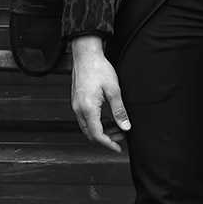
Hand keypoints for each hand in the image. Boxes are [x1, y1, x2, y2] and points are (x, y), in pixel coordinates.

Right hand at [70, 36, 130, 151]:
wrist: (86, 55)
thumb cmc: (99, 69)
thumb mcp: (114, 90)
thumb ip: (119, 111)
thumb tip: (125, 128)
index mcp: (88, 109)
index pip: (97, 135)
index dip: (108, 144)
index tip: (118, 148)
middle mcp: (79, 109)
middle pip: (90, 134)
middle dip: (106, 138)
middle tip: (122, 137)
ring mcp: (76, 105)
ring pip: (87, 127)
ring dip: (101, 130)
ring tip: (117, 127)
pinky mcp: (76, 101)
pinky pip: (85, 118)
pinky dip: (96, 123)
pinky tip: (107, 117)